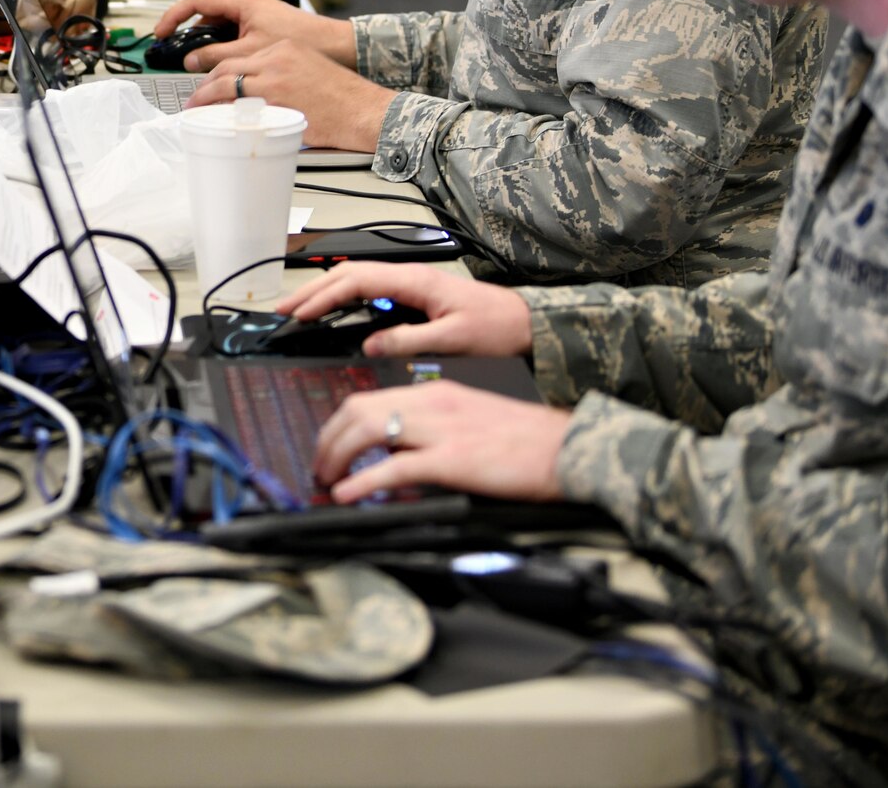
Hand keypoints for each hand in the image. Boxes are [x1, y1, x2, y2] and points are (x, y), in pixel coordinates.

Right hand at [151, 0, 351, 72]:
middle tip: (175, 50)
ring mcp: (255, 15)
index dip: (174, 15)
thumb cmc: (303, 40)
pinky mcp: (262, 27)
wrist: (335, 47)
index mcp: (243, 2)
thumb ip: (217, 56)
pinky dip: (223, 48)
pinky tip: (222, 66)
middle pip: (206, 14)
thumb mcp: (250, 52)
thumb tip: (191, 61)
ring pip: (220, 26)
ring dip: (206, 43)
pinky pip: (233, 34)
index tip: (161, 32)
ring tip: (198, 63)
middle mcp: (248, 5)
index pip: (197, 0)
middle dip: (188, 32)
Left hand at [185, 40, 395, 151]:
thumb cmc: (344, 99)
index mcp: (285, 49)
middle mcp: (276, 58)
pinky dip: (220, 112)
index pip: (242, 56)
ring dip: (205, 98)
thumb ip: (283, 76)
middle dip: (206, 84)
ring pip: (226, 83)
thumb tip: (259, 93)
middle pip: (227, 67)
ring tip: (195, 110)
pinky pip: (236, 104)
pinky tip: (212, 120)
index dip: (222, 71)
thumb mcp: (311, 72)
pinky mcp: (273, 100)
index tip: (214, 82)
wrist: (364, 110)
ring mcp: (273, 78)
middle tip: (196, 98)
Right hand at [277, 262, 532, 359]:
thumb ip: (409, 339)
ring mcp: (410, 283)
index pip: (356, 281)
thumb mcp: (453, 339)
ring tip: (297, 308)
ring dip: (323, 292)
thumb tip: (369, 344)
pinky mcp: (413, 293)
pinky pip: (368, 289)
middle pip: (348, 275)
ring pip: (355, 280)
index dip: (323, 296)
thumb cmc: (497, 327)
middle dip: (311, 290)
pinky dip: (342, 297)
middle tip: (282, 309)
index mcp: (415, 281)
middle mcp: (409, 276)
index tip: (300, 313)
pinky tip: (331, 309)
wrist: (526, 323)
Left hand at [312, 381, 570, 503]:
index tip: (328, 447)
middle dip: (327, 440)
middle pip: (357, 410)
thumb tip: (396, 454)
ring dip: (336, 457)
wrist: (569, 447)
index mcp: (436, 393)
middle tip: (319, 468)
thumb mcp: (471, 420)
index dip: (338, 425)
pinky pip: (395, 468)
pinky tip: (349, 495)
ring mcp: (441, 430)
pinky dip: (364, 482)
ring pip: (367, 431)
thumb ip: (433, 429)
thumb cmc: (527, 441)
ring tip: (328, 481)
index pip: (369, 399)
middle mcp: (432, 403)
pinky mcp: (453, 460)